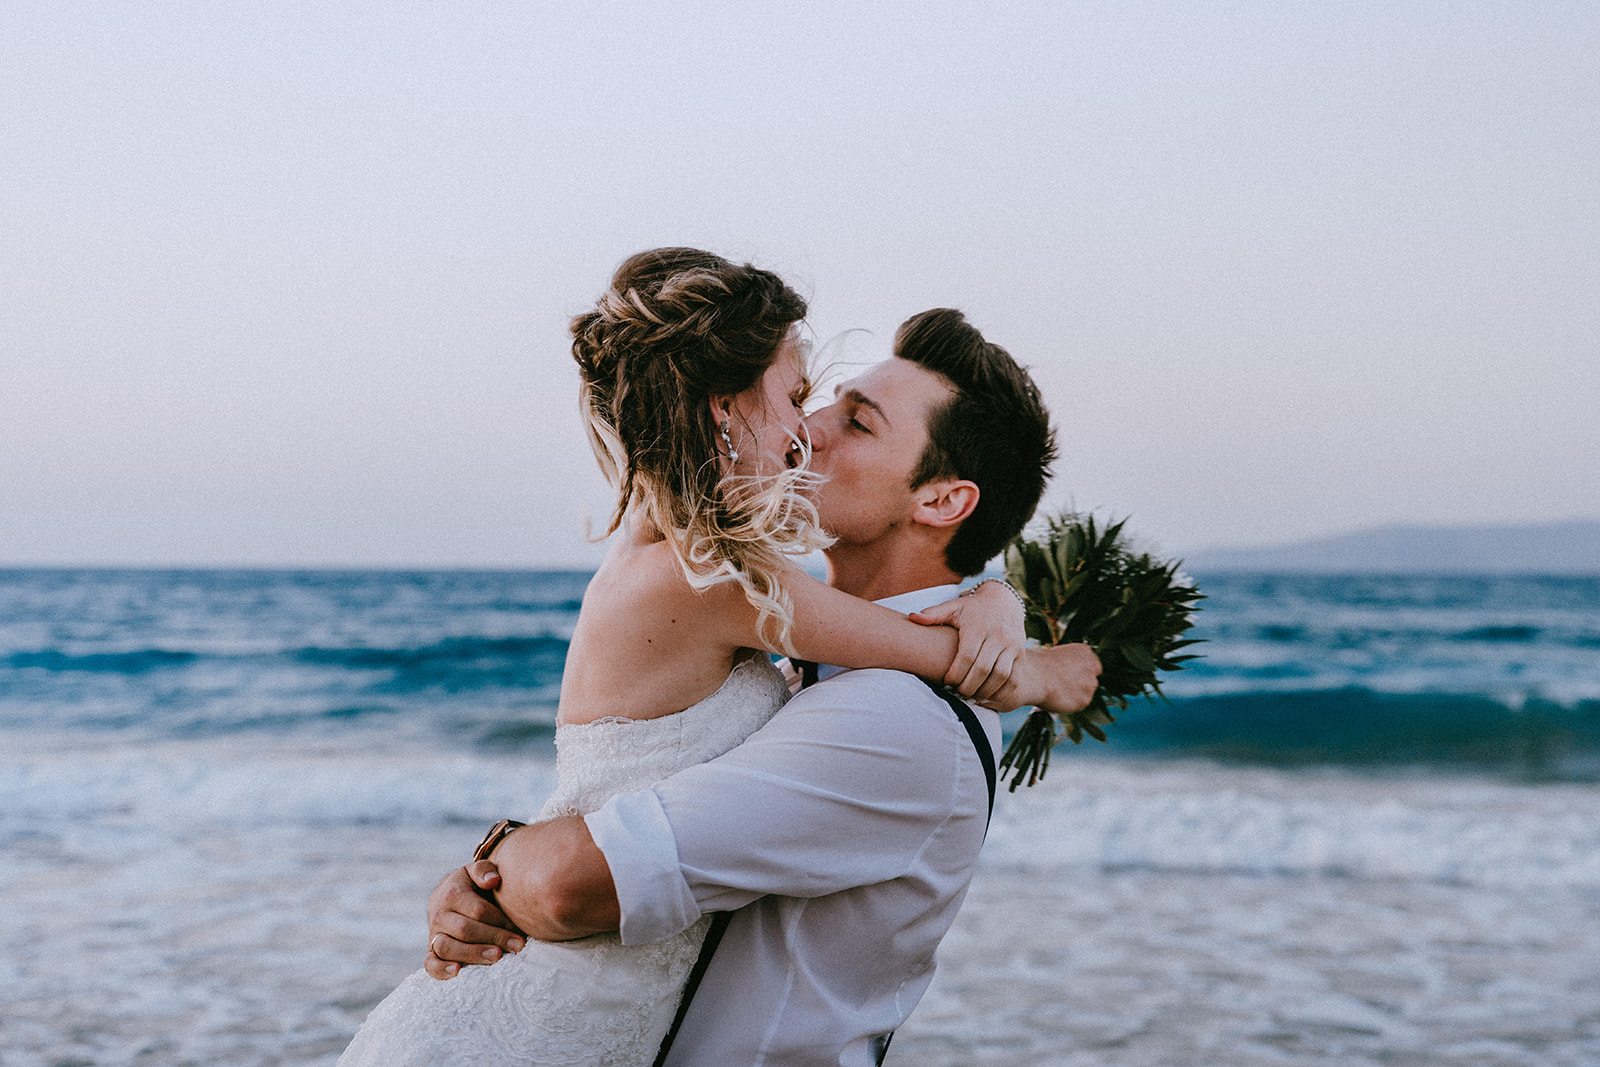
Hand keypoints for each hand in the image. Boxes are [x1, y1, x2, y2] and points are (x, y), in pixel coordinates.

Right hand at [424, 861, 526, 979]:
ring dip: (473, 954)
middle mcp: (439, 914)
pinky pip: (430, 963)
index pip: (478, 911)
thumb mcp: (476, 872)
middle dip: (494, 938)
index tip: (520, 930)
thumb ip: (484, 870)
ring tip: (497, 957)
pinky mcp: (430, 951)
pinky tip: (458, 971)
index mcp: (452, 894)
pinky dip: (440, 970)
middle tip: (517, 946)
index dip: (500, 921)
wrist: (448, 896)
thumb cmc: (471, 885)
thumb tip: (493, 881)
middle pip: (465, 930)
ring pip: (446, 947)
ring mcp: (433, 934)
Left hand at [909, 580, 1026, 701]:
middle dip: (968, 686)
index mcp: (978, 627)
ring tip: (971, 697)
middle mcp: (998, 636)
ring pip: (1000, 676)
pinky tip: (987, 695)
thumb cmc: (972, 608)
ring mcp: (1012, 645)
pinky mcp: (1021, 653)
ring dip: (985, 691)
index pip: (967, 656)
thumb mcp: (953, 607)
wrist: (1004, 601)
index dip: (955, 674)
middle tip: (957, 694)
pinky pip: (1013, 678)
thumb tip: (912, 617)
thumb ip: (933, 614)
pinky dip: (1001, 690)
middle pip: (983, 669)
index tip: (946, 683)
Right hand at [977, 642, 1100, 713]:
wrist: (1032, 676)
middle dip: (1079, 684)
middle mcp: (1093, 668)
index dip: (1079, 673)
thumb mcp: (1059, 656)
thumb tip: (1071, 676)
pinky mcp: (1085, 700)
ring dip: (1075, 694)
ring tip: (1057, 691)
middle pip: (1091, 680)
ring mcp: (1090, 685)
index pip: (1092, 666)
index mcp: (1087, 652)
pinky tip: (1057, 698)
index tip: (1069, 676)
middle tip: (1062, 685)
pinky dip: (1070, 704)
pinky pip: (1079, 704)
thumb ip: (1071, 665)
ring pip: (1085, 693)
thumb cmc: (1038, 664)